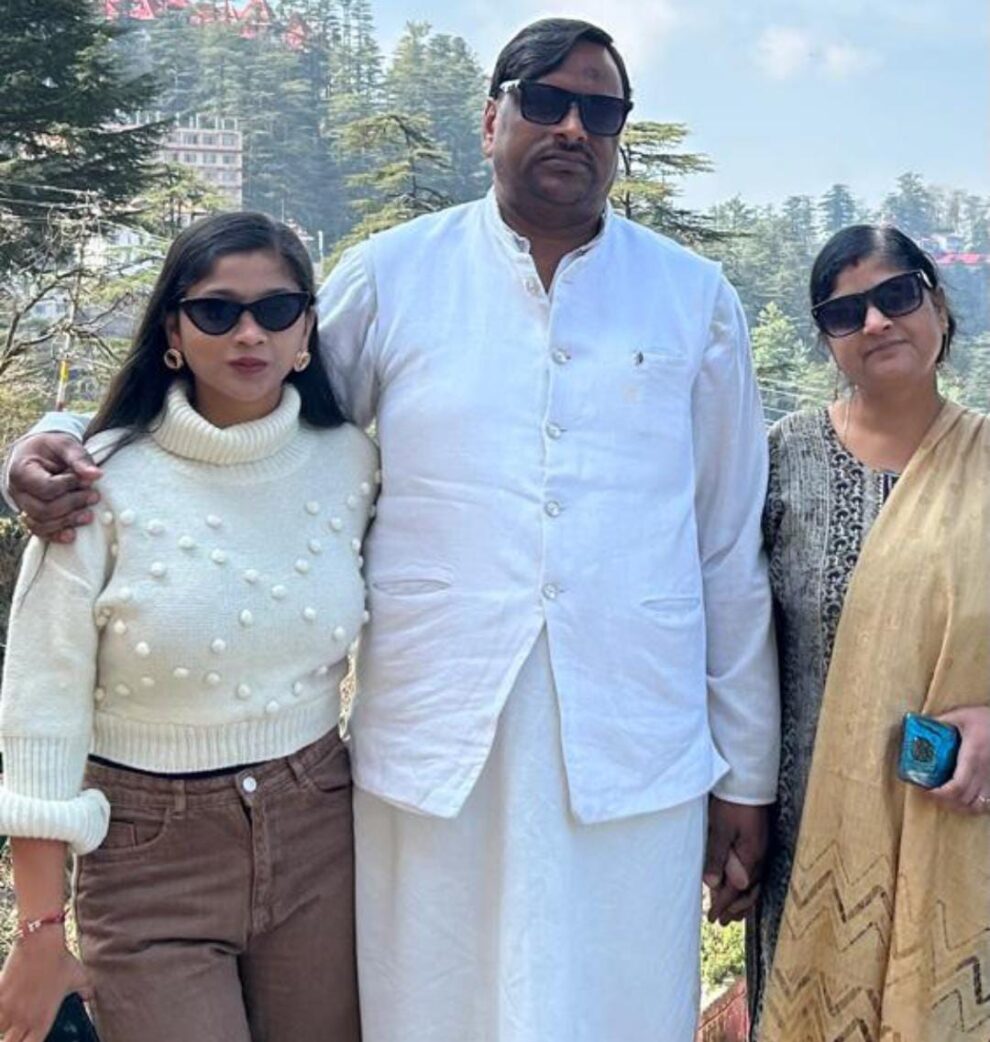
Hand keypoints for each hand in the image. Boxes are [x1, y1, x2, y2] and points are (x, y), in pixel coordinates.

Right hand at [0, 928, 90, 1041]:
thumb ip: (85, 991)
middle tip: (17, 1031)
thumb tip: (89, 997)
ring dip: (4, 1025)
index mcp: (42, 1020)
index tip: (29, 1040)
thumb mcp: (80, 977)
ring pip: (0, 1028)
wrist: (41, 942)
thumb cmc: (61, 960)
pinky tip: (3, 1002)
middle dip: (13, 1040)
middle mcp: (23, 1019)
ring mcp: (8, 1008)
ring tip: (12, 1015)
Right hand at [8, 433, 100, 543]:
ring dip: (67, 521)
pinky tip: (73, 535)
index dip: (68, 486)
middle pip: (43, 509)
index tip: (83, 479)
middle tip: (94, 496)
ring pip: (40, 524)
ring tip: (89, 515)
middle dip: (72, 505)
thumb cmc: (51, 448)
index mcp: (21, 471)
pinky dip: (56, 535)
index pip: (45, 487)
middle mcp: (17, 492)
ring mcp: (22, 506)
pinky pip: (39, 531)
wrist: (39, 453)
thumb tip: (96, 475)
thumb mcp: (65, 445)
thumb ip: (79, 458)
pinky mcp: (30, 515)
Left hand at [703, 796, 768, 923]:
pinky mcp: (758, 843)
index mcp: (751, 857)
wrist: (748, 781)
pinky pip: (754, 872)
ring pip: (753, 884)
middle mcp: (759, 858)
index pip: (735, 889)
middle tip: (721, 921)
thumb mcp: (720, 829)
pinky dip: (746, 886)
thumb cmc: (732, 803)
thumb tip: (713, 885)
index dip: (723, 905)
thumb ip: (717, 857)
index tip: (713, 919)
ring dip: (741, 900)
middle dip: (734, 908)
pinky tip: (741, 886)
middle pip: (748, 892)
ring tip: (732, 912)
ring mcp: (761, 851)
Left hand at [928, 706, 989, 814]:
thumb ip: (941, 720)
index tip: (927, 790)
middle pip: (964, 799)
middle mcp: (985, 772)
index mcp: (973, 756)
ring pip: (977, 805)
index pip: (957, 785)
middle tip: (931, 792)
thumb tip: (919, 723)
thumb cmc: (987, 719)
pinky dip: (973, 806)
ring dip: (958, 806)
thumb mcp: (962, 715)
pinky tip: (963, 799)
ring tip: (944, 797)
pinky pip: (987, 803)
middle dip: (945, 801)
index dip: (940, 793)